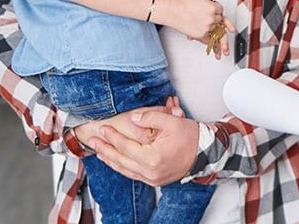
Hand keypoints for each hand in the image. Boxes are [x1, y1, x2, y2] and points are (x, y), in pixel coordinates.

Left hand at [80, 97, 203, 185]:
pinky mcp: (154, 180)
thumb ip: (150, 118)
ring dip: (110, 159)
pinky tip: (114, 161)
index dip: (112, 136)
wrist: (205, 153)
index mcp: (153, 157)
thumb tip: (132, 119)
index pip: (126, 146)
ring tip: (98, 151)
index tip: (102, 128)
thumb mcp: (172, 121)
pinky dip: (121, 167)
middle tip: (92, 140)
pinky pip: (132, 174)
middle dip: (105, 149)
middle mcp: (150, 171)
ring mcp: (152, 178)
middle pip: (121, 160)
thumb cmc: (191, 138)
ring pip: (124, 170)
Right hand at [156, 0, 233, 54]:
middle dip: (213, 15)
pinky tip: (201, 28)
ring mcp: (206, 28)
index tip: (212, 8)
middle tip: (205, 13)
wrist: (172, 11)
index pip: (220, 9)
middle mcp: (211, 18)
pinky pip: (208, 35)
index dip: (215, 7)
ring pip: (213, 27)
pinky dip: (206, 32)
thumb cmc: (182, 1)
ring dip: (210, 24)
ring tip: (201, 19)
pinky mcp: (201, 35)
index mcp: (212, 8)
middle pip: (218, 18)